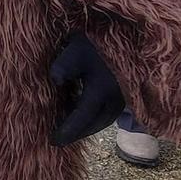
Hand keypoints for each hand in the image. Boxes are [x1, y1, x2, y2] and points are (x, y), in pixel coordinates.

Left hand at [48, 32, 124, 147]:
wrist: (123, 38)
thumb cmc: (95, 44)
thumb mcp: (76, 50)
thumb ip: (64, 65)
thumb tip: (55, 80)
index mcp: (102, 89)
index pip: (82, 117)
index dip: (68, 131)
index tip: (54, 141)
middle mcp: (115, 99)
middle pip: (93, 125)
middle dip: (75, 134)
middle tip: (58, 141)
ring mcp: (123, 100)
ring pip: (102, 123)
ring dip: (85, 128)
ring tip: (68, 130)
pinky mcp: (126, 98)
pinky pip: (107, 116)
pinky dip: (94, 120)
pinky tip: (81, 118)